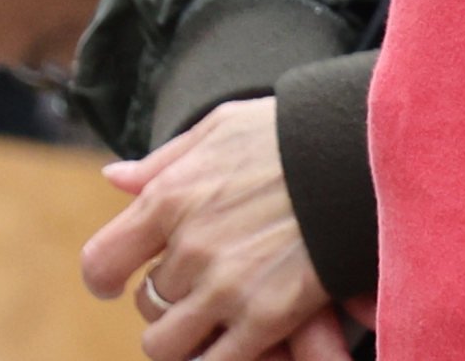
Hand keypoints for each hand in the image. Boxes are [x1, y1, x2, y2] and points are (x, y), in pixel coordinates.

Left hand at [82, 100, 348, 360]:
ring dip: (184, 336)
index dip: (105, 277)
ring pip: (166, 344)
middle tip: (193, 288)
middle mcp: (190, 246)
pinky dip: (215, 357)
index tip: (115, 283)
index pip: (103, 260)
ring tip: (210, 320)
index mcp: (170, 198)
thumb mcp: (222, 128)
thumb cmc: (292, 133)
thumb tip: (115, 178)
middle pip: (147, 302)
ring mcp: (226, 287)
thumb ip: (165, 160)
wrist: (361, 151)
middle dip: (165, 299)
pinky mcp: (266, 318)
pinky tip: (234, 340)